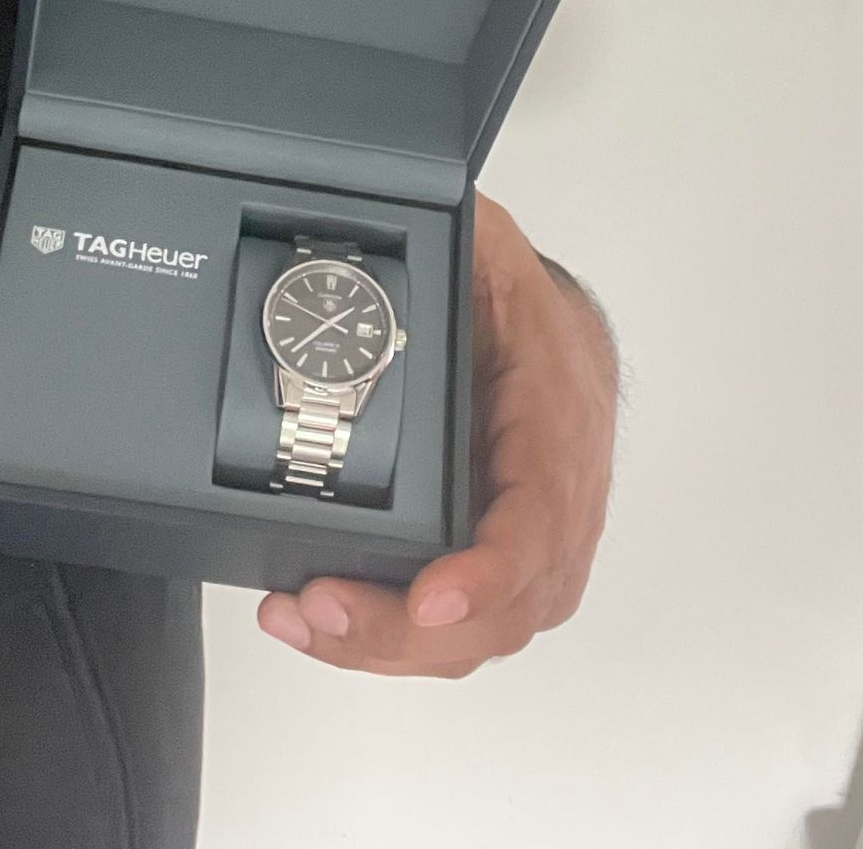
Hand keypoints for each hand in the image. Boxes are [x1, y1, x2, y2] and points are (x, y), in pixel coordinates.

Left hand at [256, 187, 619, 676]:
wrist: (560, 342)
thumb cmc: (523, 307)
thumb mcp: (490, 250)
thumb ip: (460, 236)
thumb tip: (413, 216)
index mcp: (556, 422)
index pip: (540, 518)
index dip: (488, 571)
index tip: (431, 598)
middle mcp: (556, 503)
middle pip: (502, 606)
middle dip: (404, 628)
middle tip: (320, 606)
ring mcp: (532, 550)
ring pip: (476, 633)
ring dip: (385, 644)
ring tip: (302, 618)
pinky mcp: (498, 572)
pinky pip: (456, 629)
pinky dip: (388, 641)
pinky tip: (322, 623)